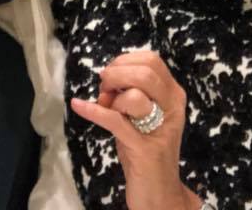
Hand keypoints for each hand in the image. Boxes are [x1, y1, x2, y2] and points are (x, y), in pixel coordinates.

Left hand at [71, 51, 198, 209]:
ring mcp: (160, 128)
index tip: (111, 75)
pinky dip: (93, 111)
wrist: (159, 192)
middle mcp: (172, 107)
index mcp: (173, 94)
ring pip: (134, 95)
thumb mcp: (141, 116)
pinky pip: (114, 121)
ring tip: (104, 107)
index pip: (152, 59)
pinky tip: (78, 106)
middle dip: (116, 74)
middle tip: (104, 89)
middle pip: (145, 72)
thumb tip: (105, 81)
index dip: (125, 60)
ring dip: (110, 99)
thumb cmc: (145, 150)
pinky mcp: (144, 148)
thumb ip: (128, 95)